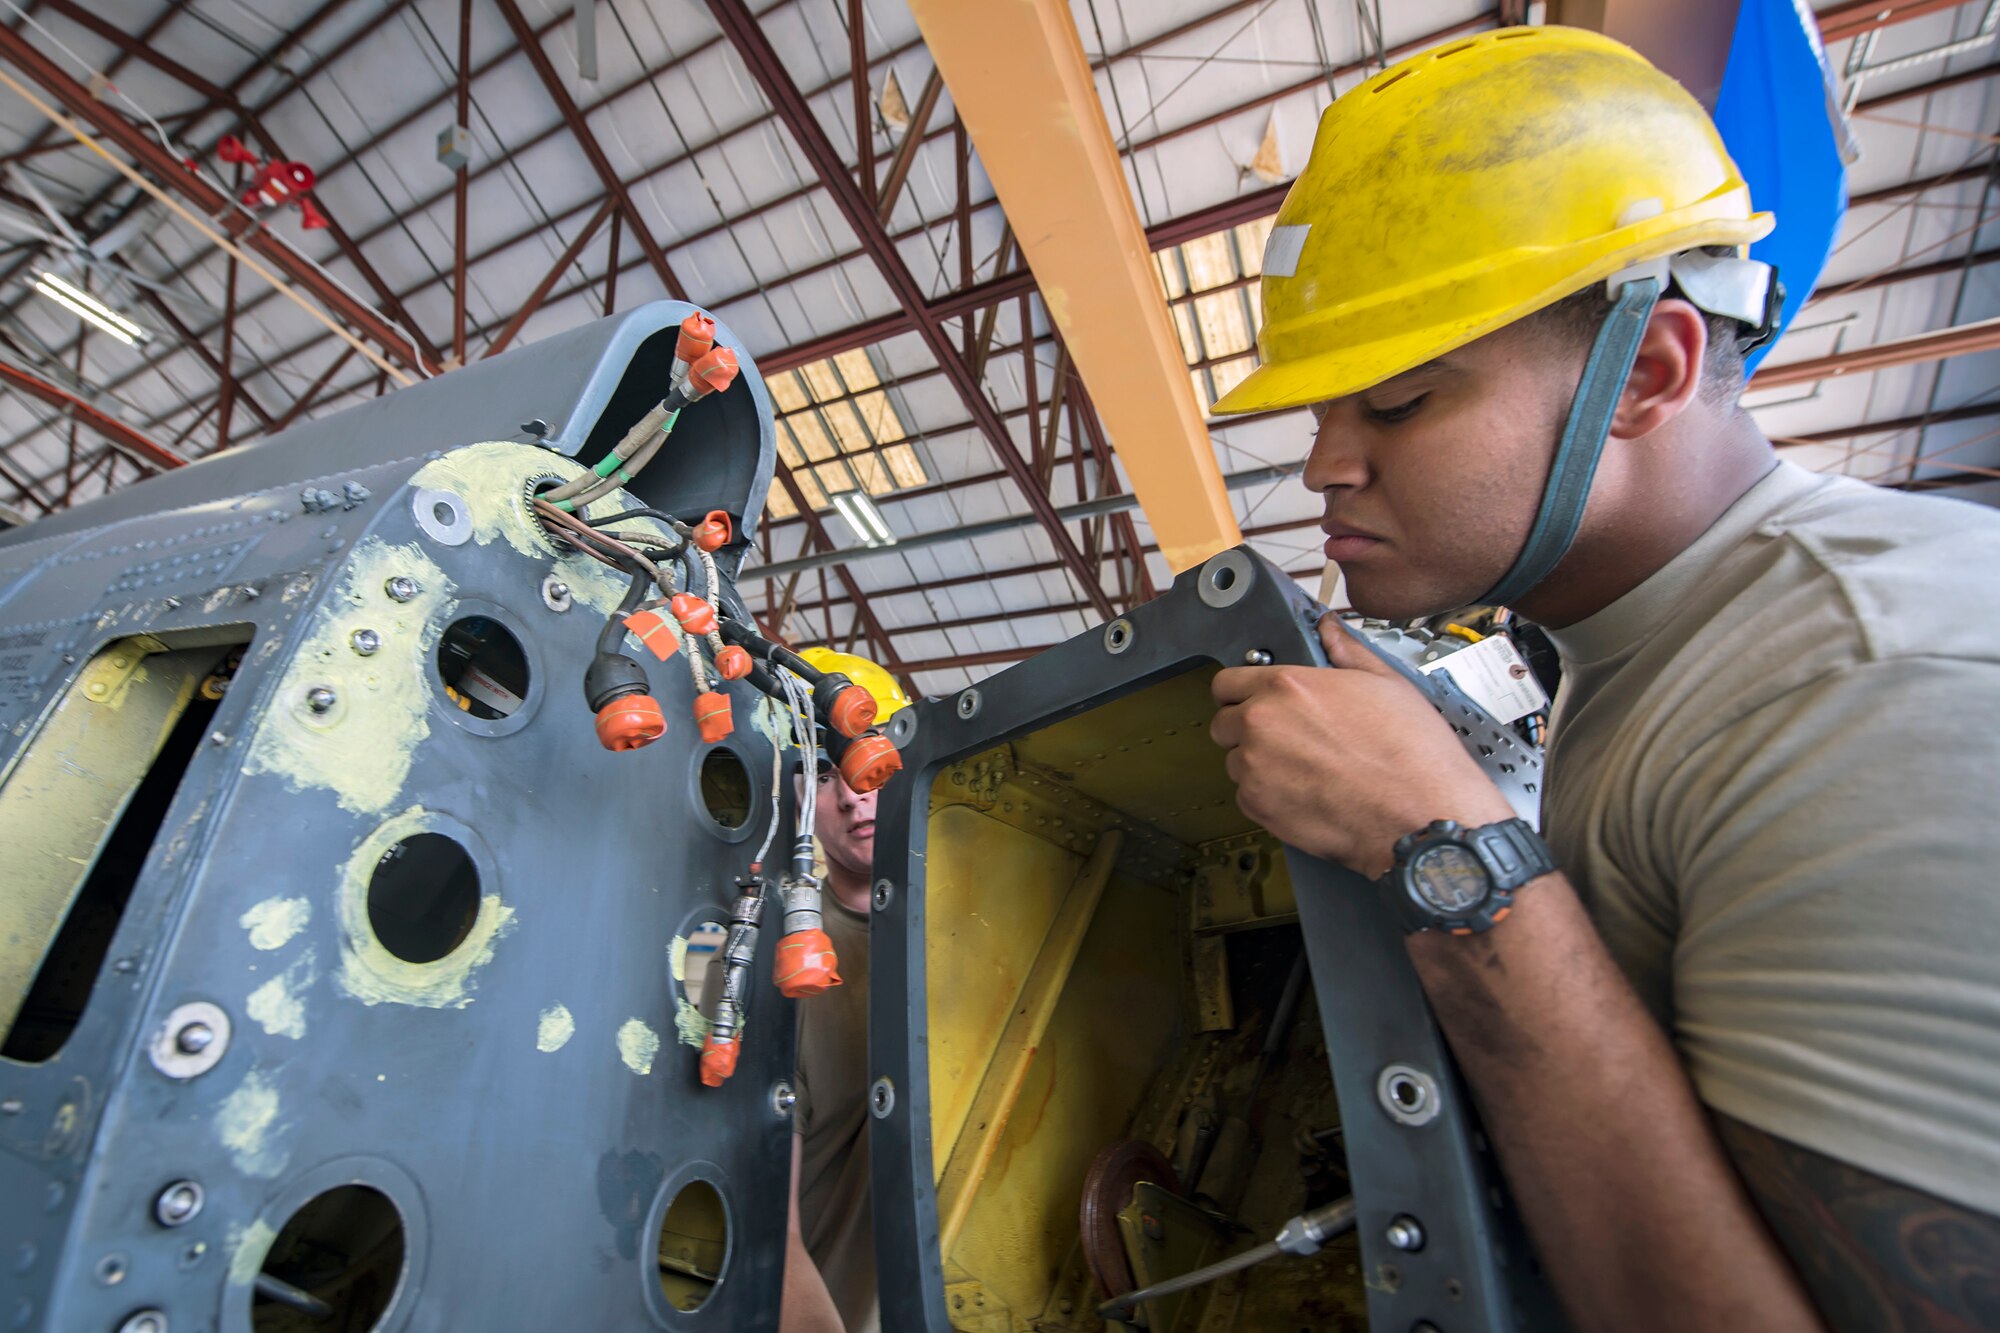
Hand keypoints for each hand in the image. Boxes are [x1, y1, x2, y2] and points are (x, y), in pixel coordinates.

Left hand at [1209, 617, 1516, 875]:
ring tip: (1304, 771)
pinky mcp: (1259, 808)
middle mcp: (1261, 725)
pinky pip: (1247, 797)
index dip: (1240, 692)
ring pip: (1236, 763)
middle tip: (1285, 739)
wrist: (1420, 817)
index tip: (1253, 701)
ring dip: (1258, 765)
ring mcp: (1255, 769)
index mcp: (1286, 687)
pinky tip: (1306, 795)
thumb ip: (1346, 653)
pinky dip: (1268, 797)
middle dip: (1246, 729)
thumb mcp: (1386, 684)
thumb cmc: (1411, 754)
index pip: (1226, 683)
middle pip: (1223, 724)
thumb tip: (1329, 631)